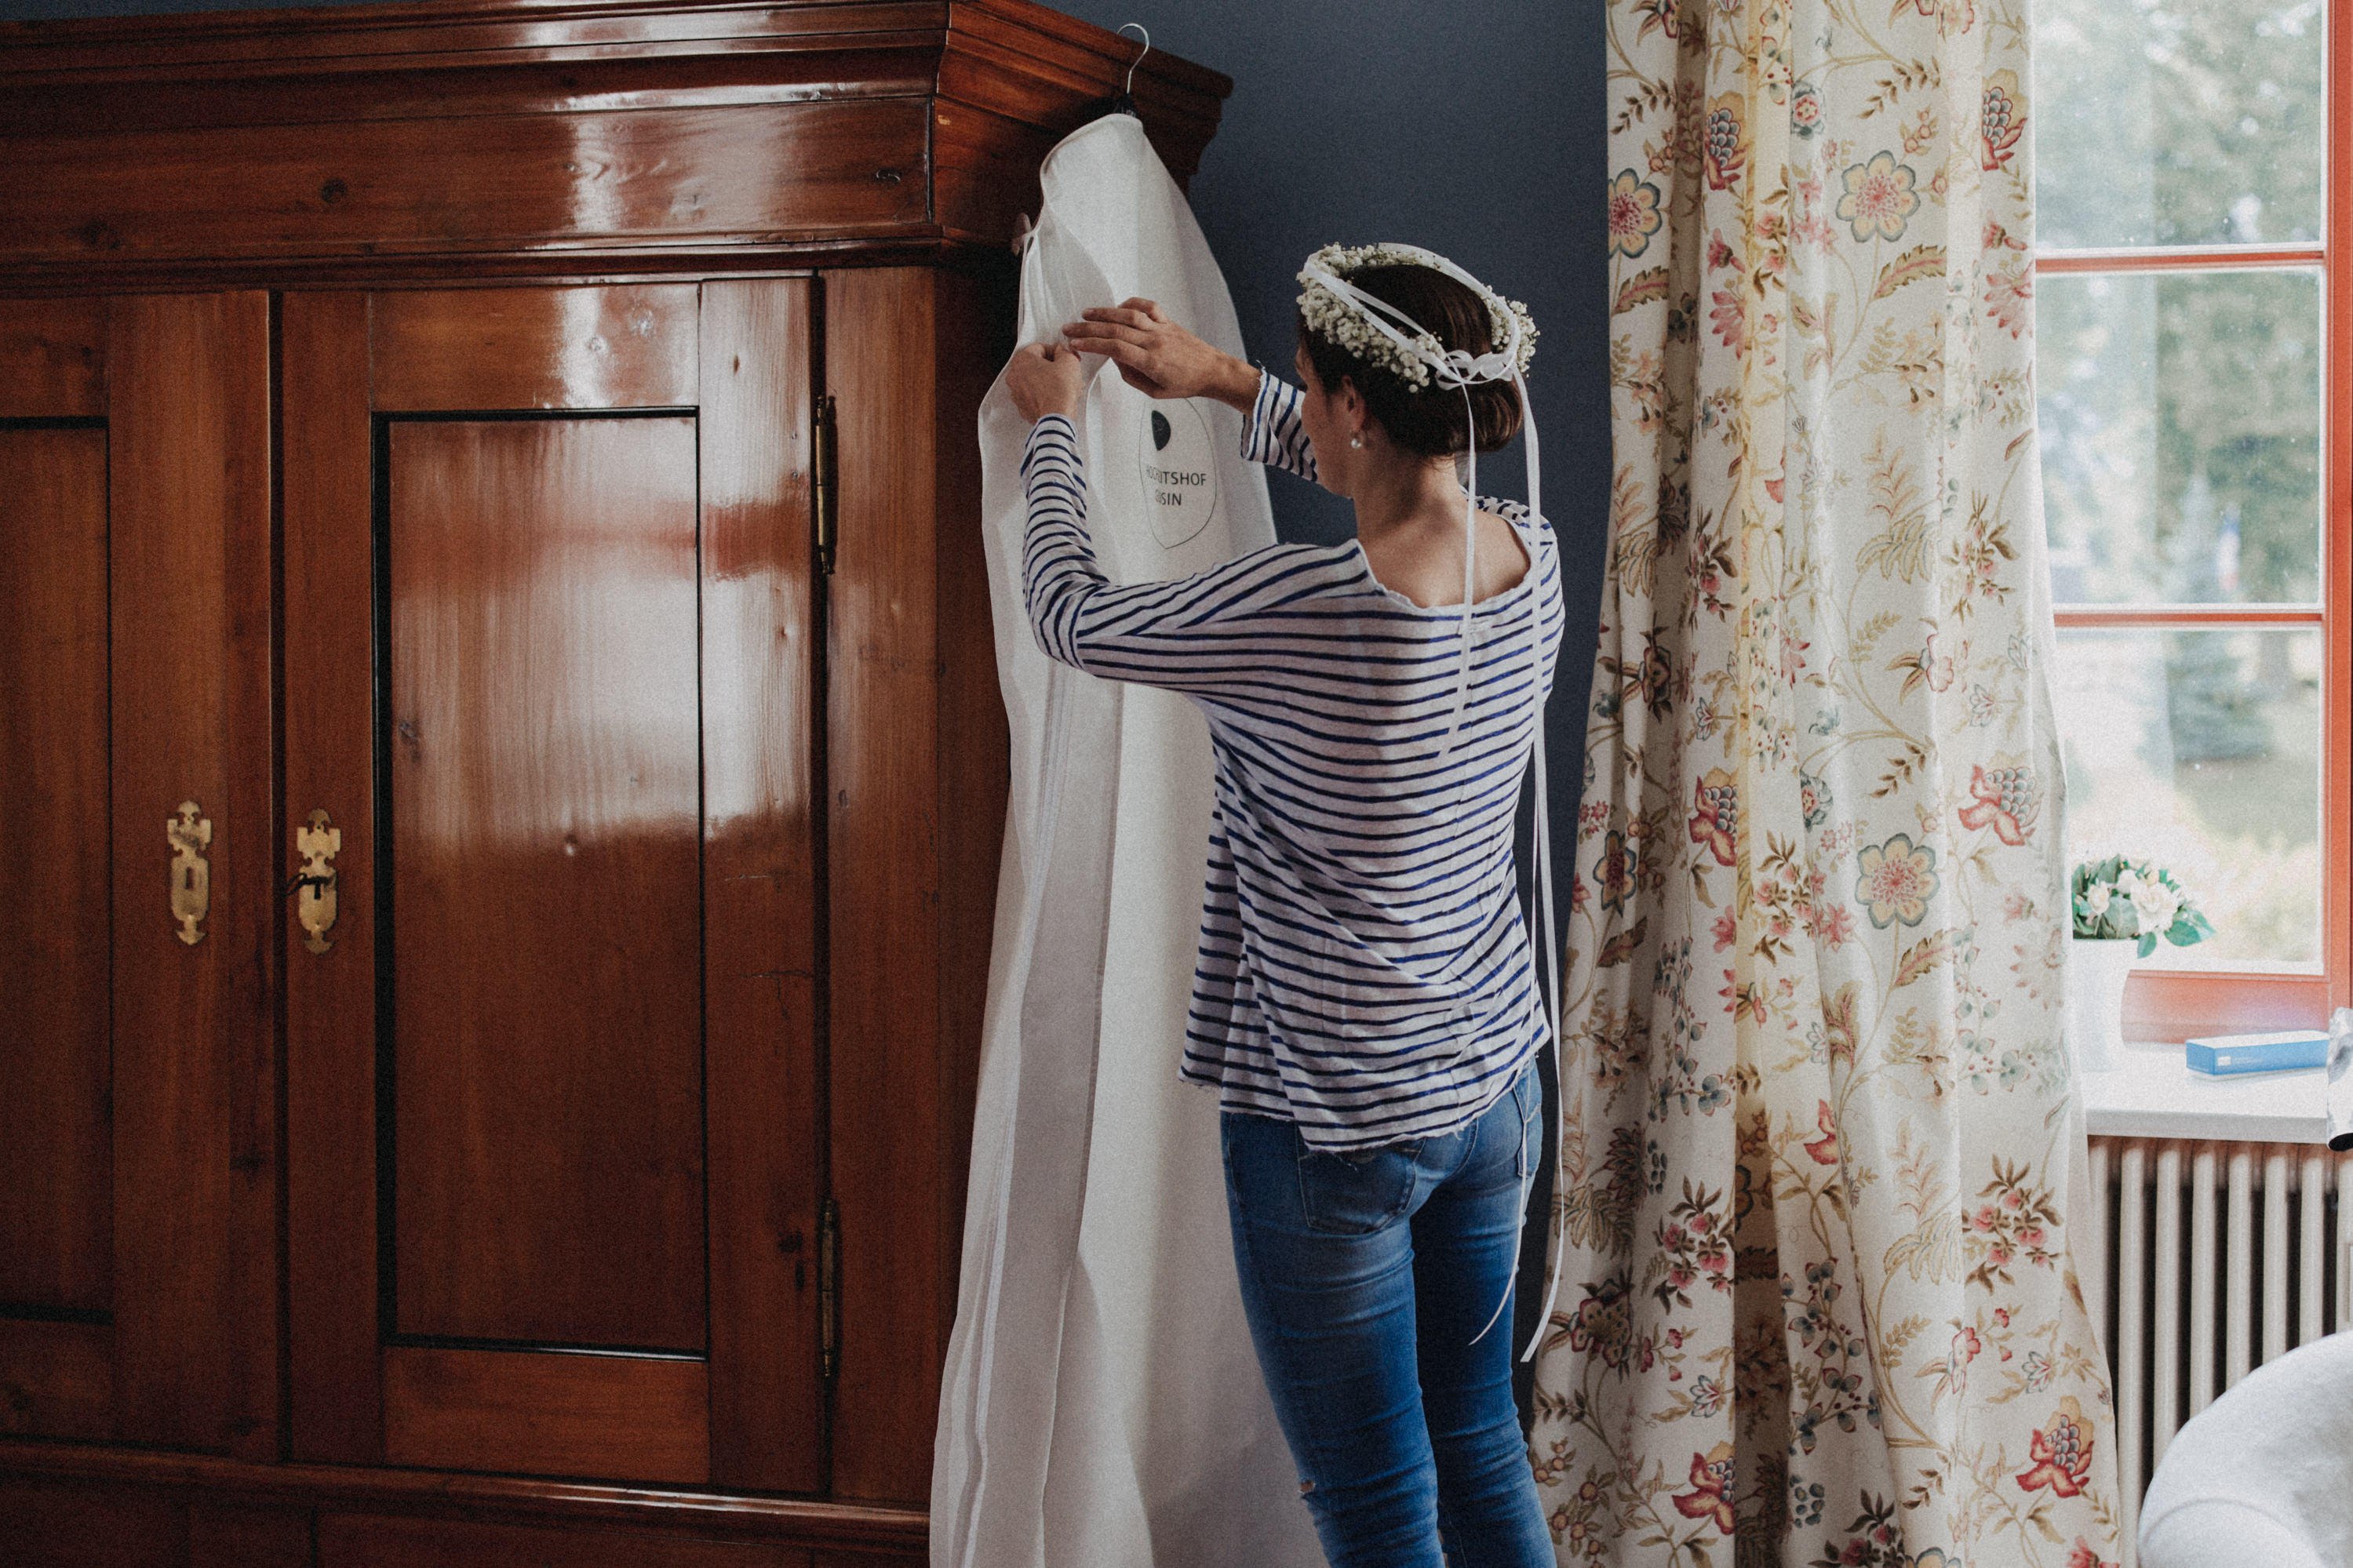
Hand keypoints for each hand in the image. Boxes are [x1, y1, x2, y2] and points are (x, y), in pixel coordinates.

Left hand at [1004, 341, 1086, 423]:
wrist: (1056, 418)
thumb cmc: (1060, 389)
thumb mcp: (1069, 360)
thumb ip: (1065, 350)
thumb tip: (1063, 349)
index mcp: (1022, 360)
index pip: (1040, 348)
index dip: (1056, 351)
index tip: (1065, 358)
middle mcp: (1014, 376)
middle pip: (1036, 365)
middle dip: (1053, 368)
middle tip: (1066, 373)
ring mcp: (1016, 394)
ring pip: (1035, 381)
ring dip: (1049, 382)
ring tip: (1065, 387)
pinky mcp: (1022, 408)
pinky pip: (1034, 397)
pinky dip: (1044, 395)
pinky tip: (1057, 398)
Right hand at [1061, 298, 1259, 408]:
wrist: (1213, 371)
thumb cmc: (1185, 384)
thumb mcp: (1155, 392)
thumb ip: (1131, 376)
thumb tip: (1115, 359)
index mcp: (1152, 362)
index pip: (1115, 349)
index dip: (1092, 345)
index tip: (1074, 344)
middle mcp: (1155, 342)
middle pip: (1116, 329)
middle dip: (1088, 328)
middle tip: (1069, 328)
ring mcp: (1161, 329)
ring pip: (1129, 314)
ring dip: (1104, 312)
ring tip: (1085, 314)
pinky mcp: (1167, 321)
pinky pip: (1148, 306)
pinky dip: (1130, 303)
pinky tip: (1117, 306)